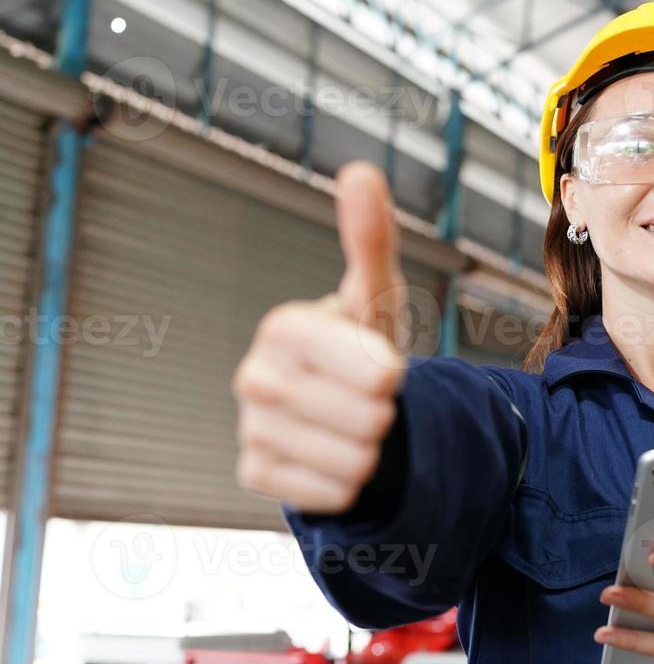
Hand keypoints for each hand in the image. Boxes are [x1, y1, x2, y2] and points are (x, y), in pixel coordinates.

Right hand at [232, 161, 409, 512]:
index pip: (372, 369)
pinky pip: (329, 492)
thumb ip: (370, 240)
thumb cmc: (362, 346)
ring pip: (352, 461)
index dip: (391, 374)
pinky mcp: (255, 475)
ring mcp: (251, 427)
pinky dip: (350, 484)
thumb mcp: (375, 295)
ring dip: (373, 451)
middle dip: (387, 414)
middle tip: (372, 401)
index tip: (390, 368)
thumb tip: (360, 171)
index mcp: (285, 328)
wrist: (342, 410)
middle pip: (368, 419)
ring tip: (359, 427)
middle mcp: (254, 376)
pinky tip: (339, 458)